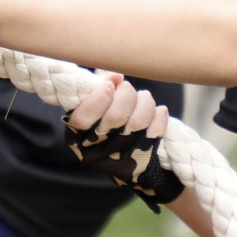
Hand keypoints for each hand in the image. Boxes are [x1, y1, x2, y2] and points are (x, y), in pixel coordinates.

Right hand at [64, 73, 183, 207]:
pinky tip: (158, 111)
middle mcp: (97, 149)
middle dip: (126, 94)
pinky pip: (155, 133)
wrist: (128, 157)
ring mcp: (121, 156)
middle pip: (115, 117)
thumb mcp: (94, 104)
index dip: (98, 99)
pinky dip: (159, 117)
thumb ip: (100, 85)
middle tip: (126, 88)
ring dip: (144, 102)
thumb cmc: (106, 120)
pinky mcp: (144, 160)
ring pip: (138, 122)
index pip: (83, 119)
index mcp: (77, 136)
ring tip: (143, 97)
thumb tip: (115, 76)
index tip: (109, 85)